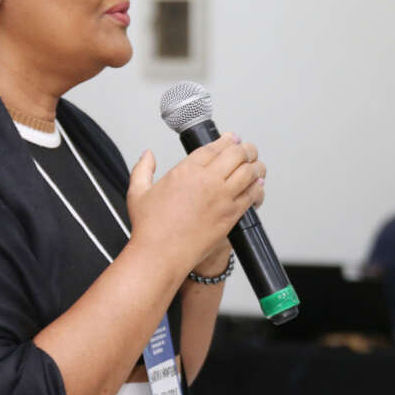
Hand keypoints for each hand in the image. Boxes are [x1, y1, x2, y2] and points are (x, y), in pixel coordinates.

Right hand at [126, 133, 265, 274]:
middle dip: (245, 149)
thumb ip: (143, 169)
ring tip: (255, 165)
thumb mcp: (138, 192)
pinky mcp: (231, 216)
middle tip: (247, 150)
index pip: (215, 146)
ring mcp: (222, 198)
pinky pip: (252, 196)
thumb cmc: (149, 228)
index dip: (227, 140)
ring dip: (255, 166)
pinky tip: (256, 186)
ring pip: (249, 172)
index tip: (232, 139)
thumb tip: (147, 155)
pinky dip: (257, 188)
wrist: (161, 255)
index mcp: (186, 170)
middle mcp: (208, 181)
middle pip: (237, 154)